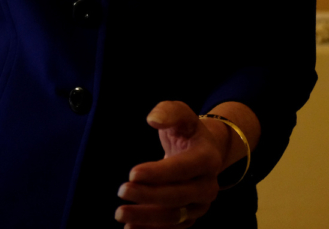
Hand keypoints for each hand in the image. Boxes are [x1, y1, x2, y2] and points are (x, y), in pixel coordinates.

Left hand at [115, 102, 226, 227]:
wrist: (203, 152)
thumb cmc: (186, 131)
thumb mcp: (180, 112)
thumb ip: (168, 111)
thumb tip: (153, 119)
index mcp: (208, 158)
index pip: (183, 169)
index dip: (158, 173)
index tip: (132, 173)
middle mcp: (208, 185)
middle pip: (178, 196)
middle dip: (148, 196)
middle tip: (121, 190)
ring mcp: (200, 204)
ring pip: (174, 217)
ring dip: (146, 218)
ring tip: (120, 213)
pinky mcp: (190, 217)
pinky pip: (172, 228)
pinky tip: (129, 228)